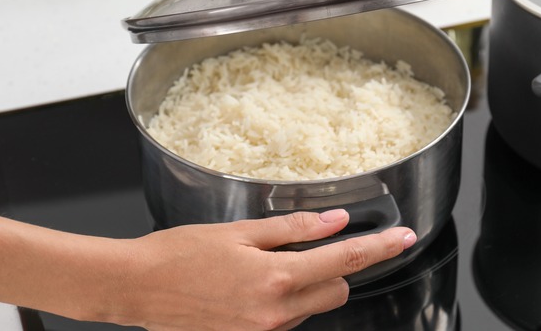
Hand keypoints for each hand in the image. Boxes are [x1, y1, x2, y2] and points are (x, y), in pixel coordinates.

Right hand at [109, 210, 415, 329]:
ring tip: (264, 265)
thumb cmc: (180, 253)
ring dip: (306, 284)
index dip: (379, 248)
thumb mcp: (240, 231)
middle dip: (335, 268)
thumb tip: (335, 222)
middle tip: (310, 246)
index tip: (402, 238)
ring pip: (312, 306)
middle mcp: (276, 312)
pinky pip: (287, 319)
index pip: (345, 262)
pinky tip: (252, 284)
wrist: (138, 287)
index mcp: (276, 278)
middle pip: (336, 290)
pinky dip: (284, 300)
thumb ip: (294, 229)